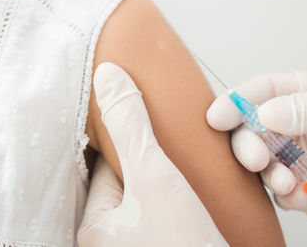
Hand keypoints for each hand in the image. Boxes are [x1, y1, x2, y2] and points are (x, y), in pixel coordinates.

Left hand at [77, 63, 227, 246]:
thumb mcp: (155, 174)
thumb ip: (131, 125)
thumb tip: (108, 77)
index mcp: (96, 226)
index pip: (108, 164)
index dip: (134, 139)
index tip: (154, 118)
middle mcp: (116, 243)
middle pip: (134, 182)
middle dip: (159, 161)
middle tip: (184, 143)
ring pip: (159, 200)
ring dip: (180, 182)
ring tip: (202, 166)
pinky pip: (178, 219)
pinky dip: (193, 204)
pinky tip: (210, 195)